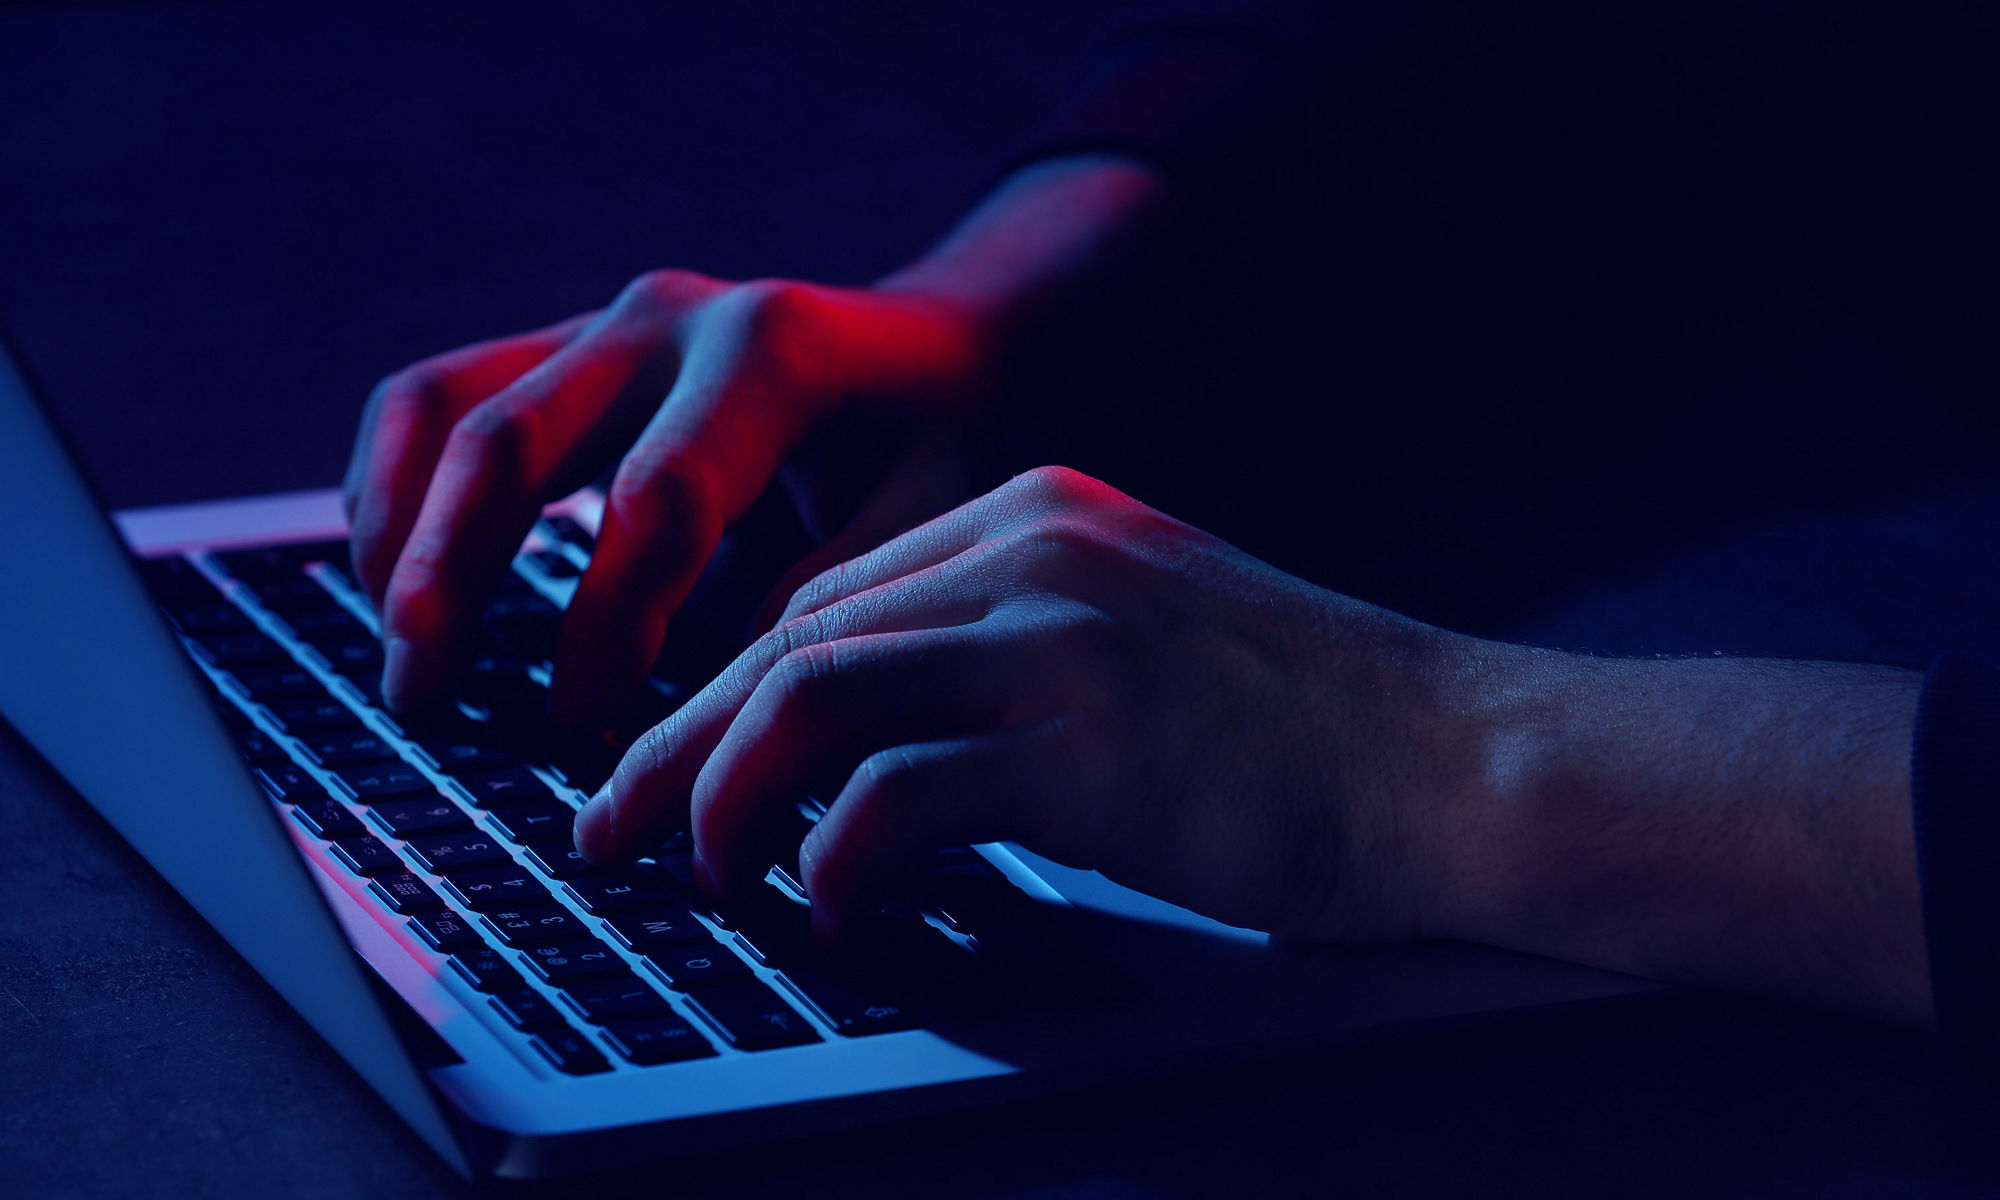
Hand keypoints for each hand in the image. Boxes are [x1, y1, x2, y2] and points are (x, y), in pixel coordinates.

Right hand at [342, 271, 992, 724]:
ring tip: (402, 653)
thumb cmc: (940, 448)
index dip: (607, 626)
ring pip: (444, 406)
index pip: (658, 500)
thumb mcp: (932, 520)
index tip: (581, 730)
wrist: (936, 351)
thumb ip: (833, 601)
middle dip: (453, 576)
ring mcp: (603, 324)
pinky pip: (433, 397)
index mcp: (773, 353)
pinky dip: (391, 487)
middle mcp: (671, 320)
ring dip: (399, 534)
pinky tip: (392, 582)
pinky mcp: (562, 347)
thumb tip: (721, 709)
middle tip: (427, 694)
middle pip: (513, 439)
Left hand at [576, 466, 1488, 943]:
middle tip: (615, 829)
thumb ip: (1010, 654)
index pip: (828, 597)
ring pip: (810, 693)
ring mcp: (1060, 637)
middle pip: (792, 637)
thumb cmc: (1305, 728)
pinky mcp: (1088, 743)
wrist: (1457, 760)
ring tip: (692, 875)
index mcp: (1037, 516)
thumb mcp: (1139, 640)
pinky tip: (828, 912)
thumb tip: (870, 742)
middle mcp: (1033, 550)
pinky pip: (895, 794)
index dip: (727, 692)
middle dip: (682, 744)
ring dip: (724, 792)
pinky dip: (834, 859)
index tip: (674, 768)